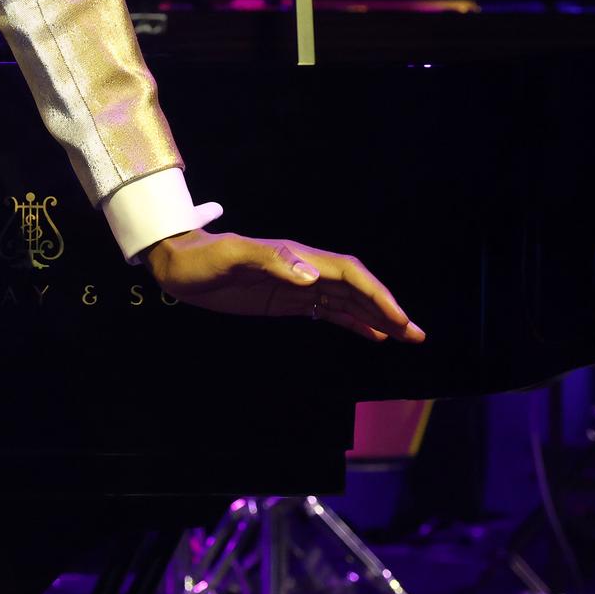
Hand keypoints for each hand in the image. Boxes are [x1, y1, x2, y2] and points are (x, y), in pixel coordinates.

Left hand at [145, 229, 424, 342]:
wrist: (178, 264)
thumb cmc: (201, 258)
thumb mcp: (230, 256)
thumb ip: (271, 261)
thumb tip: (313, 276)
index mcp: (296, 257)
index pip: (347, 274)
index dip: (375, 295)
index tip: (398, 318)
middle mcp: (303, 269)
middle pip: (356, 289)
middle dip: (387, 309)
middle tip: (416, 335)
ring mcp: (296, 285)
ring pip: (347, 302)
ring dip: (376, 318)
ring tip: (406, 337)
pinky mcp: (286, 300)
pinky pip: (328, 312)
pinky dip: (353, 323)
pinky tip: (372, 336)